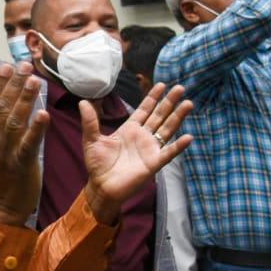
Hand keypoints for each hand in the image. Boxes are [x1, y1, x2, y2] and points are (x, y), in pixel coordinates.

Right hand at [0, 62, 48, 226]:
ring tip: (34, 81)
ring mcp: (5, 153)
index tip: (5, 67)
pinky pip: (29, 144)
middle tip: (24, 66)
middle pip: (2, 109)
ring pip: (14, 121)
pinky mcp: (21, 164)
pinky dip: (36, 129)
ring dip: (25, 100)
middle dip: (13, 86)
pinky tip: (43, 113)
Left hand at [81, 84, 193, 223]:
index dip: (153, 97)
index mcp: (129, 129)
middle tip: (180, 88)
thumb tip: (82, 101)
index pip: (145, 109)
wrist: (101, 186)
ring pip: (167, 129)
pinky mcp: (153, 163)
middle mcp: (143, 137)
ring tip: (188, 104)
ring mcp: (150, 149)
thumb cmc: (97, 164)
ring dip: (178, 117)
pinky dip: (178, 146)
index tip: (162, 84)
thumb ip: (90, 121)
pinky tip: (188, 137)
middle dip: (169, 102)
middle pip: (159, 116)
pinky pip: (168, 153)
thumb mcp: (91, 140)